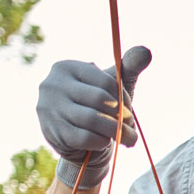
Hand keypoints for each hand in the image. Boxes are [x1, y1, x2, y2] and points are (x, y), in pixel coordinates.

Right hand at [37, 46, 151, 188]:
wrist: (76, 141)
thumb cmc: (96, 106)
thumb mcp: (111, 85)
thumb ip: (128, 66)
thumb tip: (146, 52)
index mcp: (66, 67)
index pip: (106, 81)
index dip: (124, 98)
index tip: (130, 110)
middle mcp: (52, 85)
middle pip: (100, 100)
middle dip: (122, 116)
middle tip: (131, 127)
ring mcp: (48, 108)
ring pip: (93, 120)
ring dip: (118, 131)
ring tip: (130, 138)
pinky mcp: (50, 131)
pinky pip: (85, 137)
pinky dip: (102, 141)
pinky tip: (106, 141)